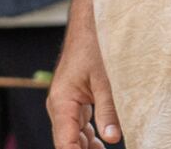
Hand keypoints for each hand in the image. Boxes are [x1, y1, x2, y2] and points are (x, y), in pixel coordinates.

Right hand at [48, 18, 121, 147]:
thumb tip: (112, 139)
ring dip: (86, 147)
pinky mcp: (71, 104)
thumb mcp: (104, 83)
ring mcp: (63, 106)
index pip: (65, 143)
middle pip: (67, 142)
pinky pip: (77, 127)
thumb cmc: (90, 52)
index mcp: (61, 103)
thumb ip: (108, 112)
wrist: (84, 32)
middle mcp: (58, 107)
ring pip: (72, 136)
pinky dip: (88, 138)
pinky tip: (101, 142)